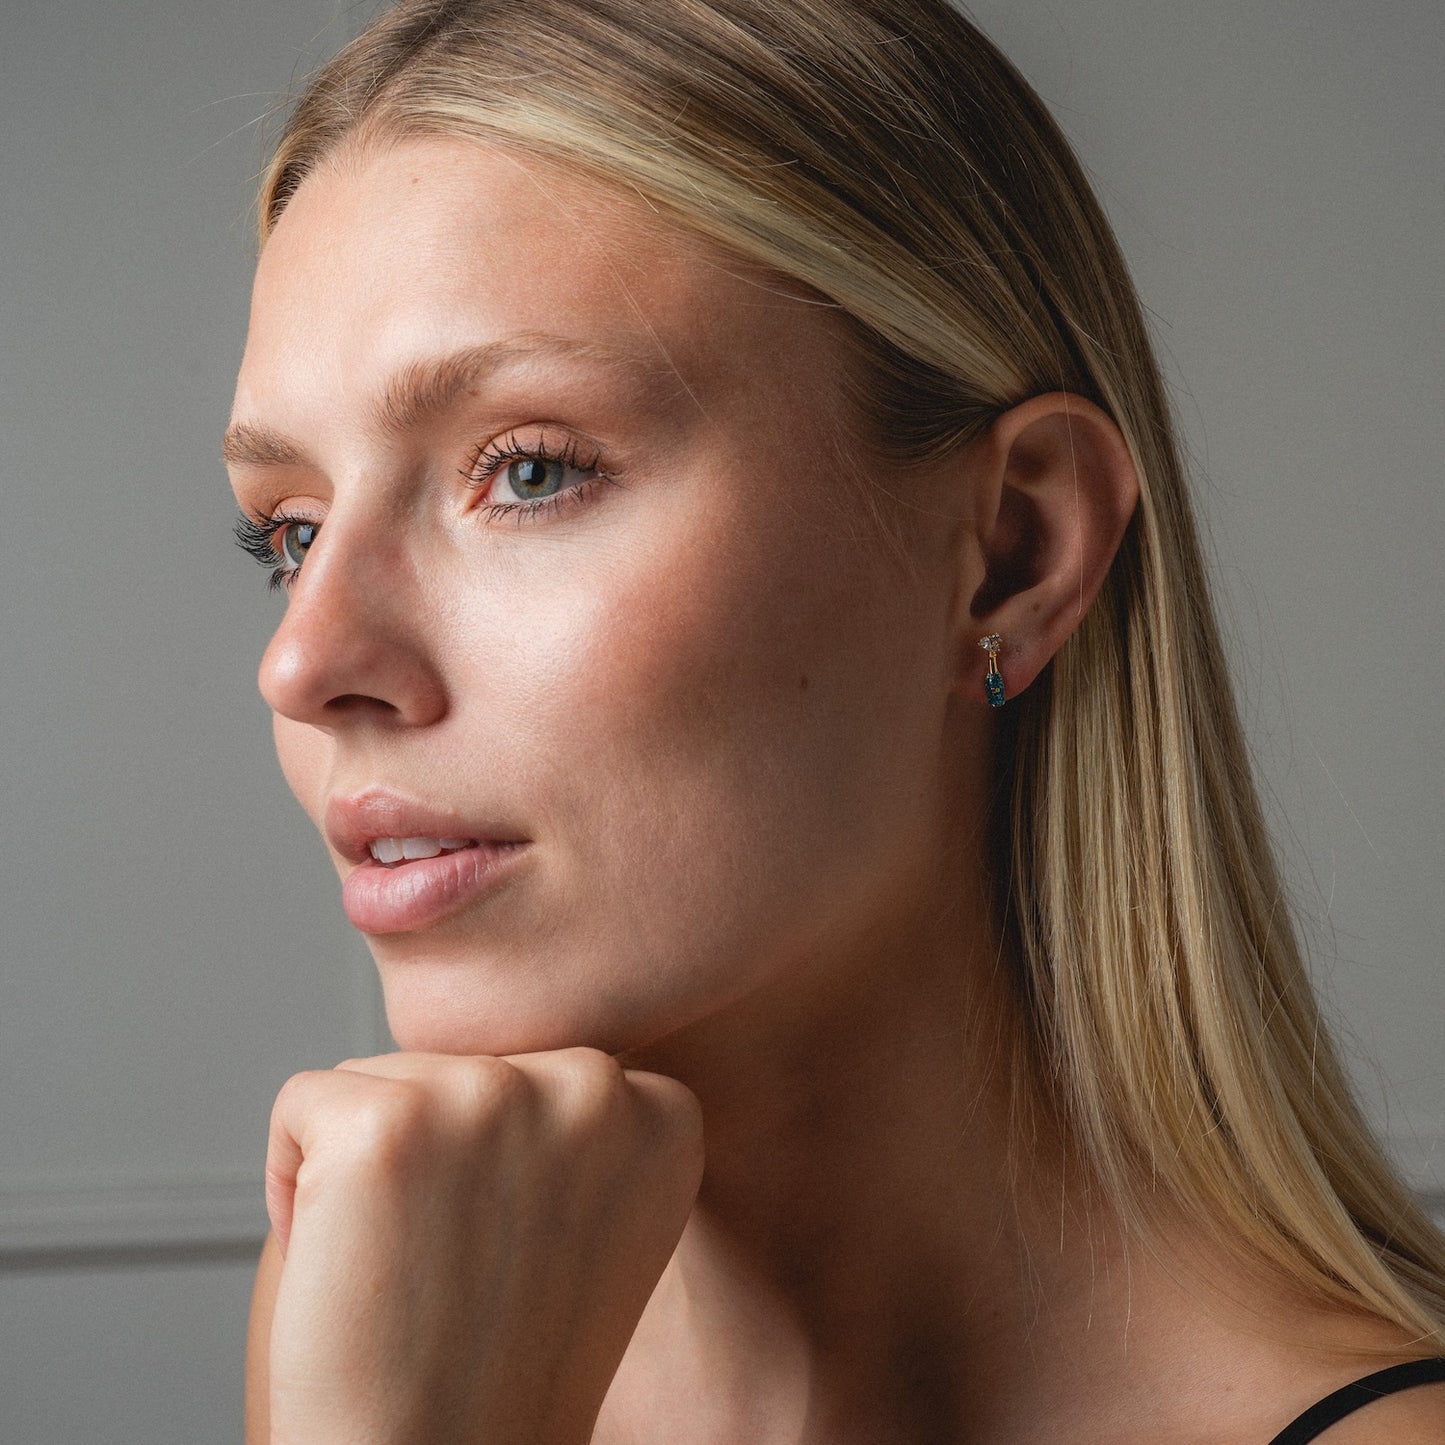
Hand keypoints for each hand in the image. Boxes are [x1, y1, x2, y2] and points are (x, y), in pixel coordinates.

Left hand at [262, 1047, 703, 1444]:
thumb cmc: (503, 1366)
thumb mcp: (600, 1223)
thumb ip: (581, 1126)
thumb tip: (516, 1062)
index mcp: (660, 1113)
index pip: (537, 1073)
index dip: (497, 1169)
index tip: (513, 1251)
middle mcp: (593, 1087)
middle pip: (461, 1063)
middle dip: (434, 1154)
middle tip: (453, 1267)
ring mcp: (490, 1096)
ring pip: (384, 1077)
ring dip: (373, 1165)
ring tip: (407, 1268)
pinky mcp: (385, 1123)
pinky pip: (304, 1102)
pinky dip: (292, 1178)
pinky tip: (344, 1262)